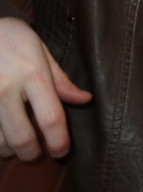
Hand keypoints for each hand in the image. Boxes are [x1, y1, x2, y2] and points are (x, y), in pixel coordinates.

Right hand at [0, 16, 91, 160]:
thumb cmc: (11, 36)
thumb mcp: (40, 50)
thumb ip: (59, 79)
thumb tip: (84, 100)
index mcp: (32, 74)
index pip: (50, 117)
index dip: (58, 140)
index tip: (62, 151)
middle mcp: (6, 89)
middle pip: (21, 137)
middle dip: (32, 153)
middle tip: (37, 154)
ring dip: (8, 150)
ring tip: (15, 146)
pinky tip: (0, 136)